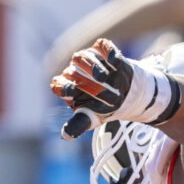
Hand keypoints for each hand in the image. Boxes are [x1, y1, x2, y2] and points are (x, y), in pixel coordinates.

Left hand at [50, 38, 170, 138]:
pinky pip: (103, 46)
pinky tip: (115, 63)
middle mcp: (76, 71)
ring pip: (84, 57)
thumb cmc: (104, 107)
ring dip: (93, 66)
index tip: (73, 91)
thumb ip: (78, 125)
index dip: (63, 86)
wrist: (125, 95)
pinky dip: (109, 52)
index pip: (58, 84)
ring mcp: (89, 60)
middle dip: (83, 78)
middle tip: (97, 87)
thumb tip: (65, 136)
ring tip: (103, 77)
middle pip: (72, 69)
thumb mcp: (92, 118)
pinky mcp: (103, 51)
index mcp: (69, 87)